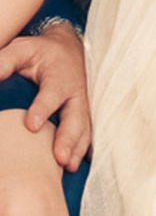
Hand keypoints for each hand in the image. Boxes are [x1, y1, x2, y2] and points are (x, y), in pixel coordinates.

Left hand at [0, 23, 90, 171]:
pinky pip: (89, 133)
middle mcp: (76, 93)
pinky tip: (77, 163)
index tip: (32, 126)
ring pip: (85, 128)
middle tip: (58, 157)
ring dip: (77, 148)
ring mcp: (84, 105)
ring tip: (67, 166)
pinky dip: (85, 149)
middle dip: (68, 138)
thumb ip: (5, 62)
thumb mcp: (23, 49)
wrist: (70, 49)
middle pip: (76, 117)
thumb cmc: (41, 52)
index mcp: (60, 76)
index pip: (52, 94)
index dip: (43, 109)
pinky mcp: (86, 114)